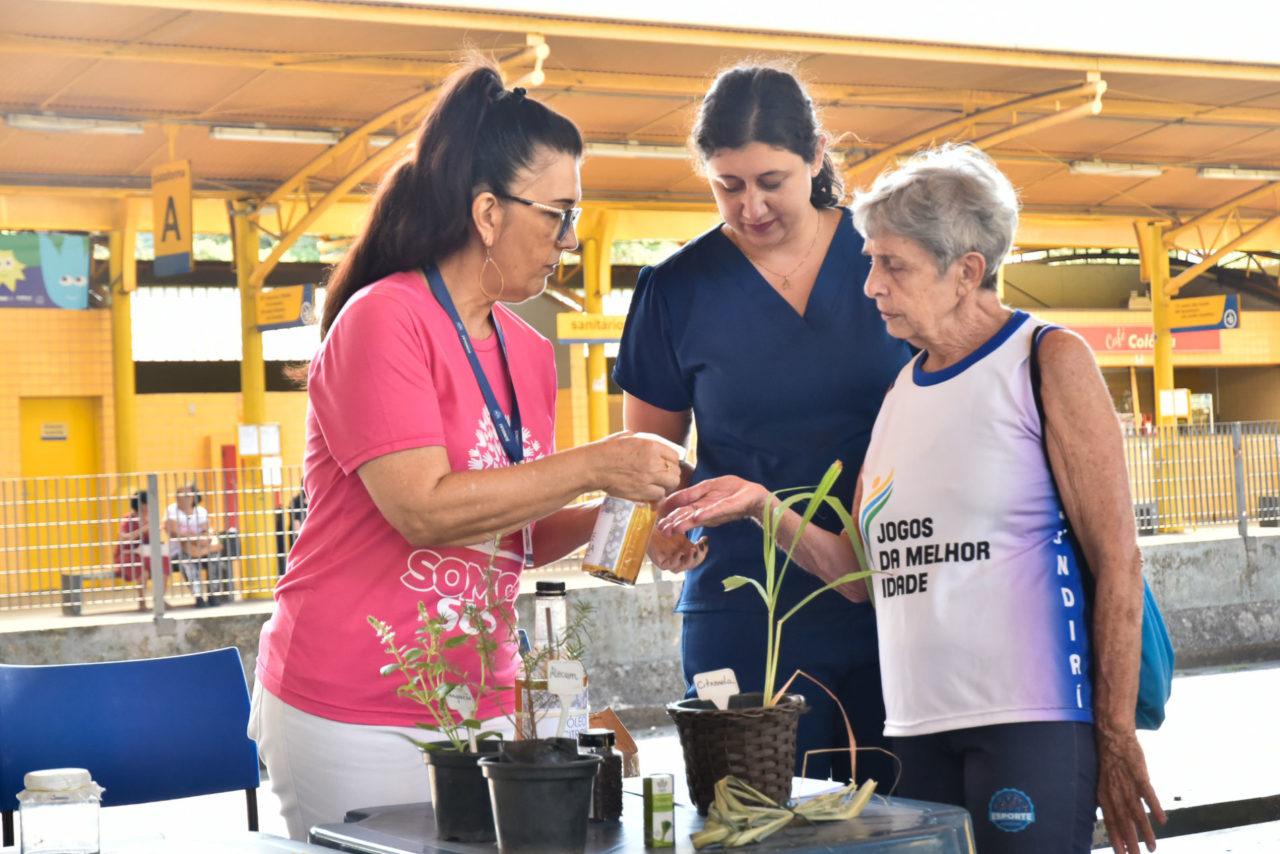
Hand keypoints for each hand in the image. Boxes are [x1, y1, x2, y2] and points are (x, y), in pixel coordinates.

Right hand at [589, 431, 681, 501]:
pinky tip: (649, 492)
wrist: (593, 466)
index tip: (667, 465)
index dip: (672, 461)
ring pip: (670, 485)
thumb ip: (644, 441)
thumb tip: (653, 443)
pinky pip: (658, 495)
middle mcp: (653, 462)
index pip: (675, 456)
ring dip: (665, 486)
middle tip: (663, 477)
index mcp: (651, 446)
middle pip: (676, 472)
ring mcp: (648, 478)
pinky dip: (656, 495)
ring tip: (656, 485)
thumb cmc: (607, 450)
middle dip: (671, 475)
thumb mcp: (627, 437)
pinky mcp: (641, 492)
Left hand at [647, 523, 707, 573]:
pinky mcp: (659, 562)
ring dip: (688, 560)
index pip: (698, 557)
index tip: (705, 539)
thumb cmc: (663, 526)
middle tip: (699, 547)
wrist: (648, 525)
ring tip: (692, 550)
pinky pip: (669, 566)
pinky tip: (680, 552)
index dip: (703, 551)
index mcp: (684, 551)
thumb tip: (704, 529)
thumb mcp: (680, 527)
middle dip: (698, 557)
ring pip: (681, 568)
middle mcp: (677, 558)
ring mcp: (668, 561)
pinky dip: (676, 560)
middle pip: (691, 565)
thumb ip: (691, 528)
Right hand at [656, 476, 768, 537]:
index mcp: (698, 502)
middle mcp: (704, 509)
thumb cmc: (731, 491)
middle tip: (661, 530)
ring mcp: (714, 510)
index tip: (656, 516)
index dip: (668, 511)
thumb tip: (671, 499)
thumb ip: (691, 493)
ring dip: (684, 523)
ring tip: (673, 529)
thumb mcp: (707, 487)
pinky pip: (714, 511)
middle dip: (673, 523)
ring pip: (696, 517)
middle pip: (685, 515)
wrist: (752, 495)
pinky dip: (705, 514)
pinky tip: (696, 517)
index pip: (680, 507)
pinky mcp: (726, 508)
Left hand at [1096, 729, 1164, 853]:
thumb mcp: (1101, 780)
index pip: (1110, 822)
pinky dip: (1155, 807)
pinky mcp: (1139, 774)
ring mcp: (1127, 784)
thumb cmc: (1108, 758)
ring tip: (1152, 847)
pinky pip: (1148, 793)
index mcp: (1104, 794)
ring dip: (1145, 831)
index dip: (1116, 839)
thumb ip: (1105, 797)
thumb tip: (1104, 812)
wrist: (1112, 735)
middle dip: (1130, 842)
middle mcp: (1114, 792)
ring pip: (1136, 812)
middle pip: (1123, 822)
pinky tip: (1162, 821)